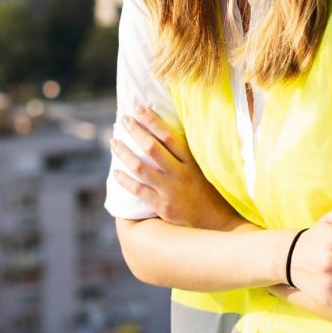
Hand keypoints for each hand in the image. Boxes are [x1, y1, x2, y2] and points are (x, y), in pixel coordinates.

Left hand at [111, 106, 238, 229]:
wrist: (217, 223)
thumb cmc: (210, 194)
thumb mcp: (205, 171)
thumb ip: (187, 156)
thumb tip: (165, 136)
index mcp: (192, 162)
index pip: (170, 136)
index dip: (153, 121)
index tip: (140, 109)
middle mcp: (181, 174)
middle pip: (152, 148)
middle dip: (135, 131)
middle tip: (123, 120)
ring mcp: (171, 191)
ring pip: (141, 168)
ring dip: (124, 153)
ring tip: (114, 142)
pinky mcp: (164, 207)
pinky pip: (139, 191)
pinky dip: (125, 180)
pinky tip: (116, 172)